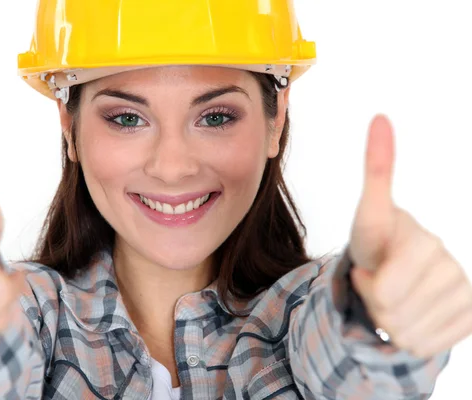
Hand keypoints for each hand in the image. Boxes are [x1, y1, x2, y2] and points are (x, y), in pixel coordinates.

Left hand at [348, 114, 471, 357]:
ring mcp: (464, 292)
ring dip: (388, 321)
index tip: (371, 264)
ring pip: (406, 337)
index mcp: (422, 241)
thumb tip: (380, 117)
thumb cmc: (378, 240)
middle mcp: (450, 265)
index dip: (365, 284)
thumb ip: (378, 169)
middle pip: (390, 317)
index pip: (382, 290)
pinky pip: (426, 347)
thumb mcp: (368, 213)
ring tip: (393, 293)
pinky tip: (413, 310)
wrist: (398, 265)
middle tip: (378, 280)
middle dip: (373, 303)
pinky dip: (410, 336)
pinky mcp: (470, 316)